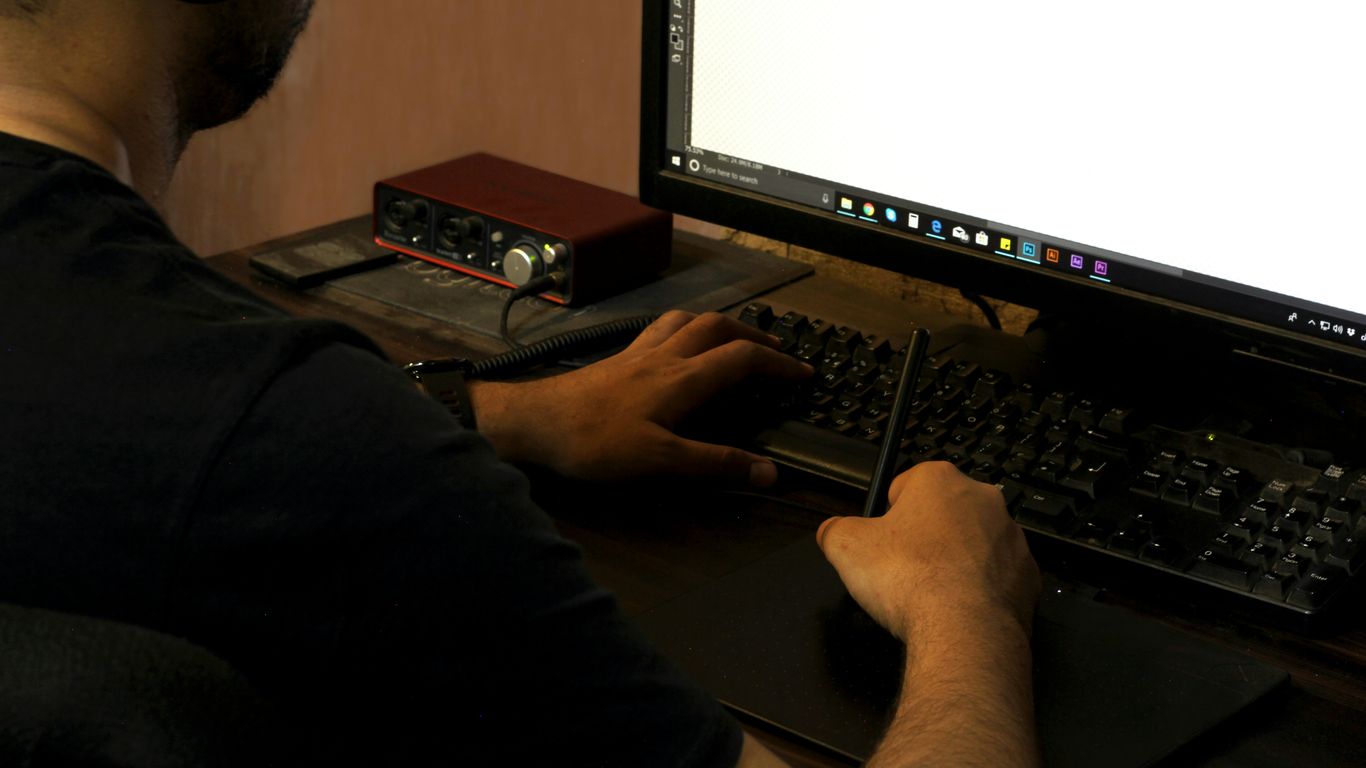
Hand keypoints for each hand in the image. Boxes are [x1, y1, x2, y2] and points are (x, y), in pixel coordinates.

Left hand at [469, 311, 811, 485]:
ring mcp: (637, 354)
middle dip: (753, 334)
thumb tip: (767, 472)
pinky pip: (658, 329)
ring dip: (716, 323)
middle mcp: (663, 357)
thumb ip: (715, 463)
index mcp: (681, 379)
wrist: (534, 422)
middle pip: (718, 327)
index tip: (802, 373)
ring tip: (732, 336)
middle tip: (774, 349)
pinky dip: (680, 328)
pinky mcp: (617, 360)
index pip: (743, 358)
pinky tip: (675, 345)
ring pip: (685, 320)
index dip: (778, 363)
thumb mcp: (661, 461)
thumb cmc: (593, 441)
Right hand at [816, 461, 1038, 640]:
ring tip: (930, 594)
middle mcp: (983, 500)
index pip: (905, 486)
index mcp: (940, 480)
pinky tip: (958, 608)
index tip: (881, 541)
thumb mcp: (844, 546)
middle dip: (924, 536)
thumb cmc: (910, 579)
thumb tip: (832, 532)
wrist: (965, 632)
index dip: (887, 515)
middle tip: (902, 569)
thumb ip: (834, 530)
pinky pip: (996, 577)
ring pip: (973, 544)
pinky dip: (978, 590)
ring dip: (953, 561)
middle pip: (942, 513)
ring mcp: (1011, 539)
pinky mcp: (1028, 576)